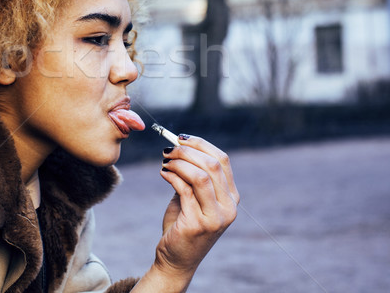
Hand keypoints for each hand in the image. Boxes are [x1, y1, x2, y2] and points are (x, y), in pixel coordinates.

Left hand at [154, 135, 239, 286]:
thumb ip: (193, 175)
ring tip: (165, 162)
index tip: (180, 137)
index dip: (201, 144)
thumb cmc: (183, 223)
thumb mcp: (193, 196)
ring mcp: (215, 217)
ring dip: (179, 163)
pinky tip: (163, 173)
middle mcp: (229, 207)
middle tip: (168, 149)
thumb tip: (180, 145)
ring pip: (200, 176)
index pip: (222, 160)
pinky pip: (184, 189)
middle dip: (187, 152)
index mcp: (232, 197)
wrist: (177, 258)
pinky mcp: (197, 224)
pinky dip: (171, 176)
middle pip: (212, 165)